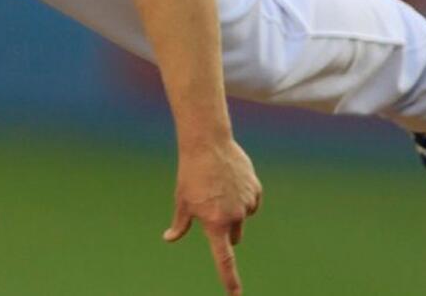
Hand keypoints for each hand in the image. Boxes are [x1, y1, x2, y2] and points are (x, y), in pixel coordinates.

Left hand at [162, 138, 261, 294]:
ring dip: (234, 210)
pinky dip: (243, 196)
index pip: (224, 259)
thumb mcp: (182, 201)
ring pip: (242, 217)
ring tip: (218, 186)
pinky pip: (251, 201)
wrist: (207, 144)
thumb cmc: (190, 174)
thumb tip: (169, 238)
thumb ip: (180, 224)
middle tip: (212, 210)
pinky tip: (230, 181)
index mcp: (215, 223)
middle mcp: (235, 216)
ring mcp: (248, 203)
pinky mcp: (256, 190)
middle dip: (226, 230)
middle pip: (234, 237)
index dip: (230, 280)